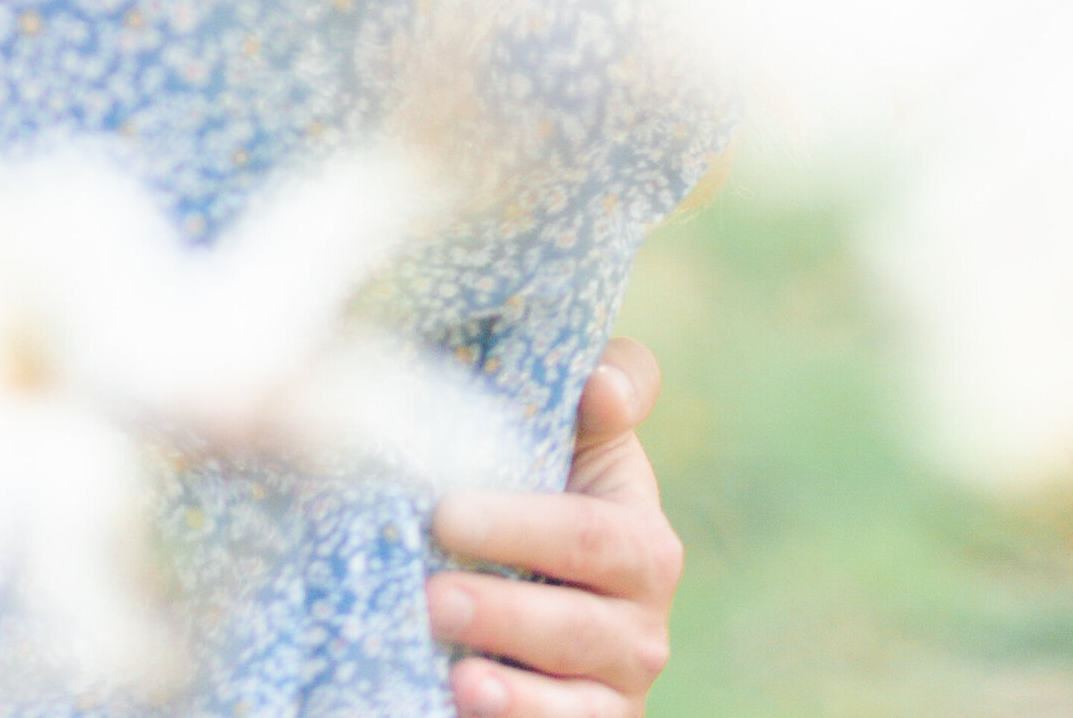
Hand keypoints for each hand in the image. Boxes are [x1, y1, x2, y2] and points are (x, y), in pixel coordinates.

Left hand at [425, 339, 681, 717]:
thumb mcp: (586, 433)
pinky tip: (466, 702)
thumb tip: (601, 386)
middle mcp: (643, 626)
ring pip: (570, 697)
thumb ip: (610, 390)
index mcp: (643, 541)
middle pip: (572, 624)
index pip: (587, 537)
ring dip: (508, 689)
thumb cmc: (553, 484)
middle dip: (499, 611)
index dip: (520, 528)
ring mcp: (617, 689)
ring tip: (453, 671)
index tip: (446, 515)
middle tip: (429, 595)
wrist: (543, 581)